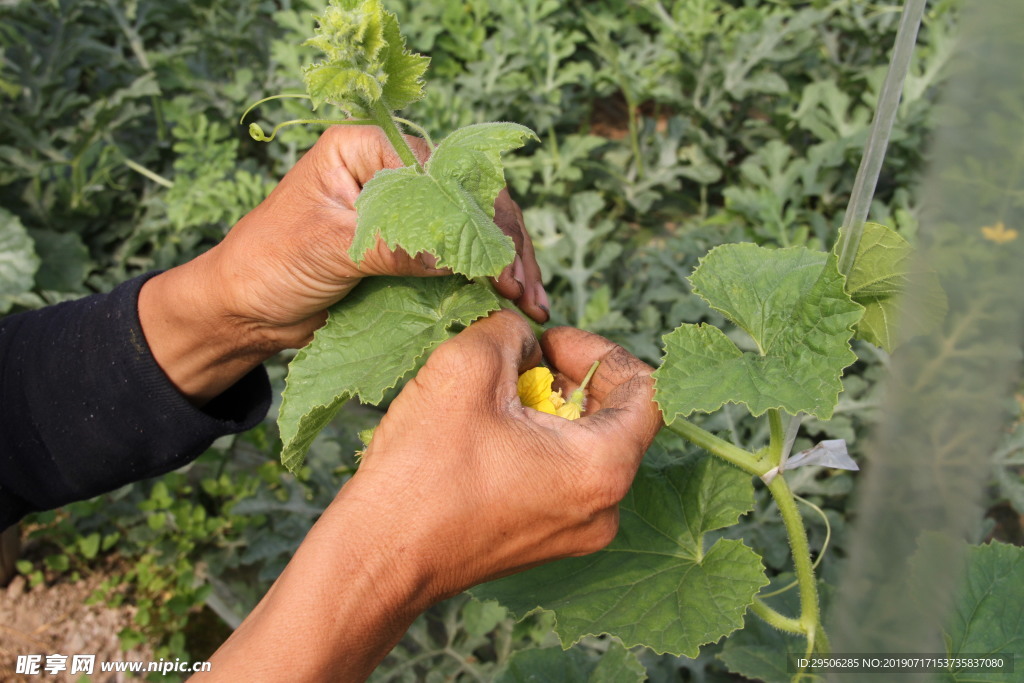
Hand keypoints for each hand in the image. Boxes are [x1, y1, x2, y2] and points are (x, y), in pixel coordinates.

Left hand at [139, 126, 547, 402]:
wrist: (244, 310)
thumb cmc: (267, 263)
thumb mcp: (327, 248)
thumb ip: (389, 246)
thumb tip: (454, 258)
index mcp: (365, 149)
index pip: (441, 171)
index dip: (479, 215)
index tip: (500, 264)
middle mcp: (391, 173)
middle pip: (467, 198)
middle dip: (503, 243)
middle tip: (525, 290)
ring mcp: (404, 213)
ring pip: (471, 229)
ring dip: (504, 264)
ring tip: (531, 303)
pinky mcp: (408, 251)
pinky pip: (456, 260)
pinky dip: (485, 280)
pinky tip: (511, 304)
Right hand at [201, 312, 662, 680]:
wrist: (378, 556)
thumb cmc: (422, 470)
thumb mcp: (466, 366)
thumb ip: (509, 330)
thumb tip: (523, 337)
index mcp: (603, 469)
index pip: (648, 391)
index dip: (601, 351)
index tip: (549, 341)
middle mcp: (604, 509)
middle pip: (617, 419)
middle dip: (570, 377)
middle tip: (520, 360)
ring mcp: (576, 533)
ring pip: (586, 447)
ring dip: (550, 408)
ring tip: (496, 395)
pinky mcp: (545, 542)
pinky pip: (563, 477)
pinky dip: (538, 443)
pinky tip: (488, 432)